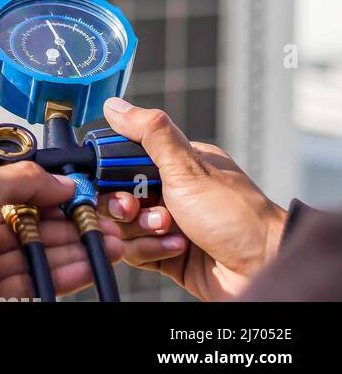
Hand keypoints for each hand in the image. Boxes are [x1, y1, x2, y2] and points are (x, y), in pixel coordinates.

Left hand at [0, 161, 123, 298]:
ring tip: (107, 243)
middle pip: (30, 230)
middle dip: (69, 225)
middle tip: (99, 221)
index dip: (46, 197)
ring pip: (38, 257)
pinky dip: (65, 273)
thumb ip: (23, 178)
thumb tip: (57, 180)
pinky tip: (87, 264)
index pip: (13, 200)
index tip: (75, 196)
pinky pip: (36, 281)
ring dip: (76, 249)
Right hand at [97, 97, 286, 300]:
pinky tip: (177, 250)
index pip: (123, 164)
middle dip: (125, 208)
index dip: (111, 176)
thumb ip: (150, 134)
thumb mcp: (187, 167)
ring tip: (170, 232)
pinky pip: (134, 251)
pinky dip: (151, 251)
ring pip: (122, 227)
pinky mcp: (165, 254)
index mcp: (176, 165)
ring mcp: (167, 225)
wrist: (262, 267)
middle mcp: (170, 193)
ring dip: (142, 232)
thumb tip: (116, 106)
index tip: (118, 185)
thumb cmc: (234, 215)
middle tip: (138, 211)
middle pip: (117, 197)